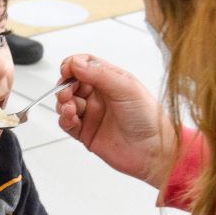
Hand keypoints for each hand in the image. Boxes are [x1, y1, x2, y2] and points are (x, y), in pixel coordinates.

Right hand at [56, 55, 175, 188]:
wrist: (152, 151)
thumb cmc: (148, 119)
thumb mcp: (126, 88)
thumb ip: (100, 74)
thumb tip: (76, 63)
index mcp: (111, 80)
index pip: (85, 65)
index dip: (73, 65)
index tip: (67, 70)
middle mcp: (100, 96)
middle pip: (71, 83)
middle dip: (65, 86)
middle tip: (66, 92)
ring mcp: (92, 114)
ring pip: (66, 103)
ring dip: (63, 103)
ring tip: (70, 108)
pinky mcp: (86, 132)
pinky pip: (66, 123)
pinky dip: (64, 119)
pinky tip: (71, 118)